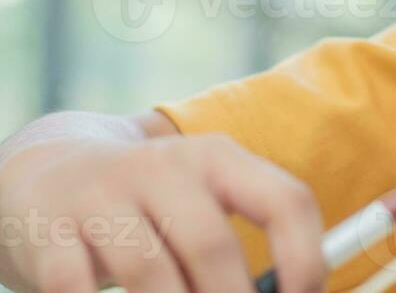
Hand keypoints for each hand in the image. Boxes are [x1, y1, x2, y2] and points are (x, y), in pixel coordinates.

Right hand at [0, 133, 325, 292]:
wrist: (48, 173)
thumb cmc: (149, 203)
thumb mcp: (201, 202)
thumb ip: (236, 243)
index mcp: (218, 158)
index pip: (286, 201)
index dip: (305, 259)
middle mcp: (164, 167)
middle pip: (213, 246)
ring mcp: (103, 196)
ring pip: (151, 274)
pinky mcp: (51, 231)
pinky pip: (78, 288)